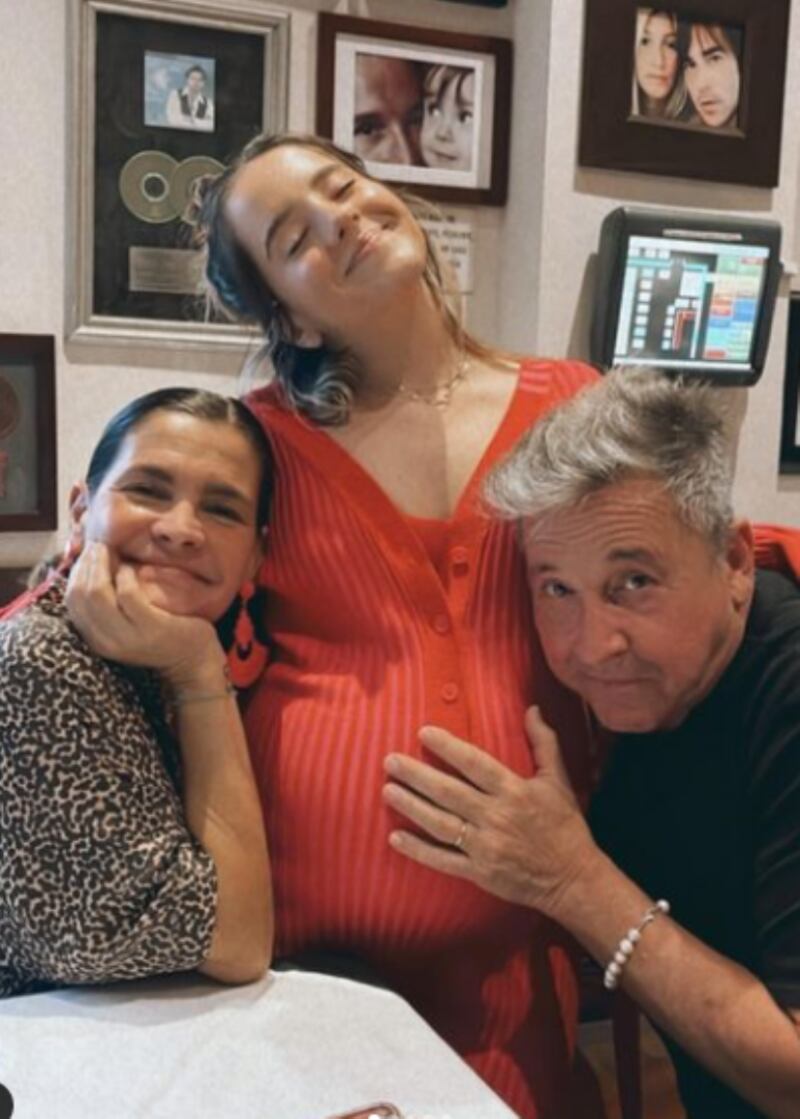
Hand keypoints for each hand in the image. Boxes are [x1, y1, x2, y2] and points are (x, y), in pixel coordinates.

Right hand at [66, 542, 224, 685]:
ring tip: (110, 550)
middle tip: (98, 546)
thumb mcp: (124, 623)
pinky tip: (131, 568)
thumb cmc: (157, 633)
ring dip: (101, 565)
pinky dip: (126, 575)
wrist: (192, 660)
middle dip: (86, 564)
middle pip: (80, 594)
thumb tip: (89, 564)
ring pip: (98, 592)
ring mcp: (127, 636)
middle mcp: (105, 641)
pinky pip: (128, 594)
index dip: (75, 572)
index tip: (86, 554)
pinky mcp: (151, 627)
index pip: (71, 600)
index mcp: (94, 638)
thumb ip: (107, 603)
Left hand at [383, 706, 600, 918]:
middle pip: (448, 792)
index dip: (448, 747)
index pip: (475, 763)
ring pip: (440, 823)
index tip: (423, 732)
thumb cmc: (565, 826)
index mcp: (515, 791)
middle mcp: (497, 817)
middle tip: (390, 761)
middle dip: (416, 775)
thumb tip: (533, 708)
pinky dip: (418, 850)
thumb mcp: (558, 781)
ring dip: (411, 806)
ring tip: (387, 790)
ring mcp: (485, 847)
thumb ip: (544, 743)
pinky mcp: (479, 872)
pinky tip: (395, 836)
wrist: (574, 879)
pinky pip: (442, 860)